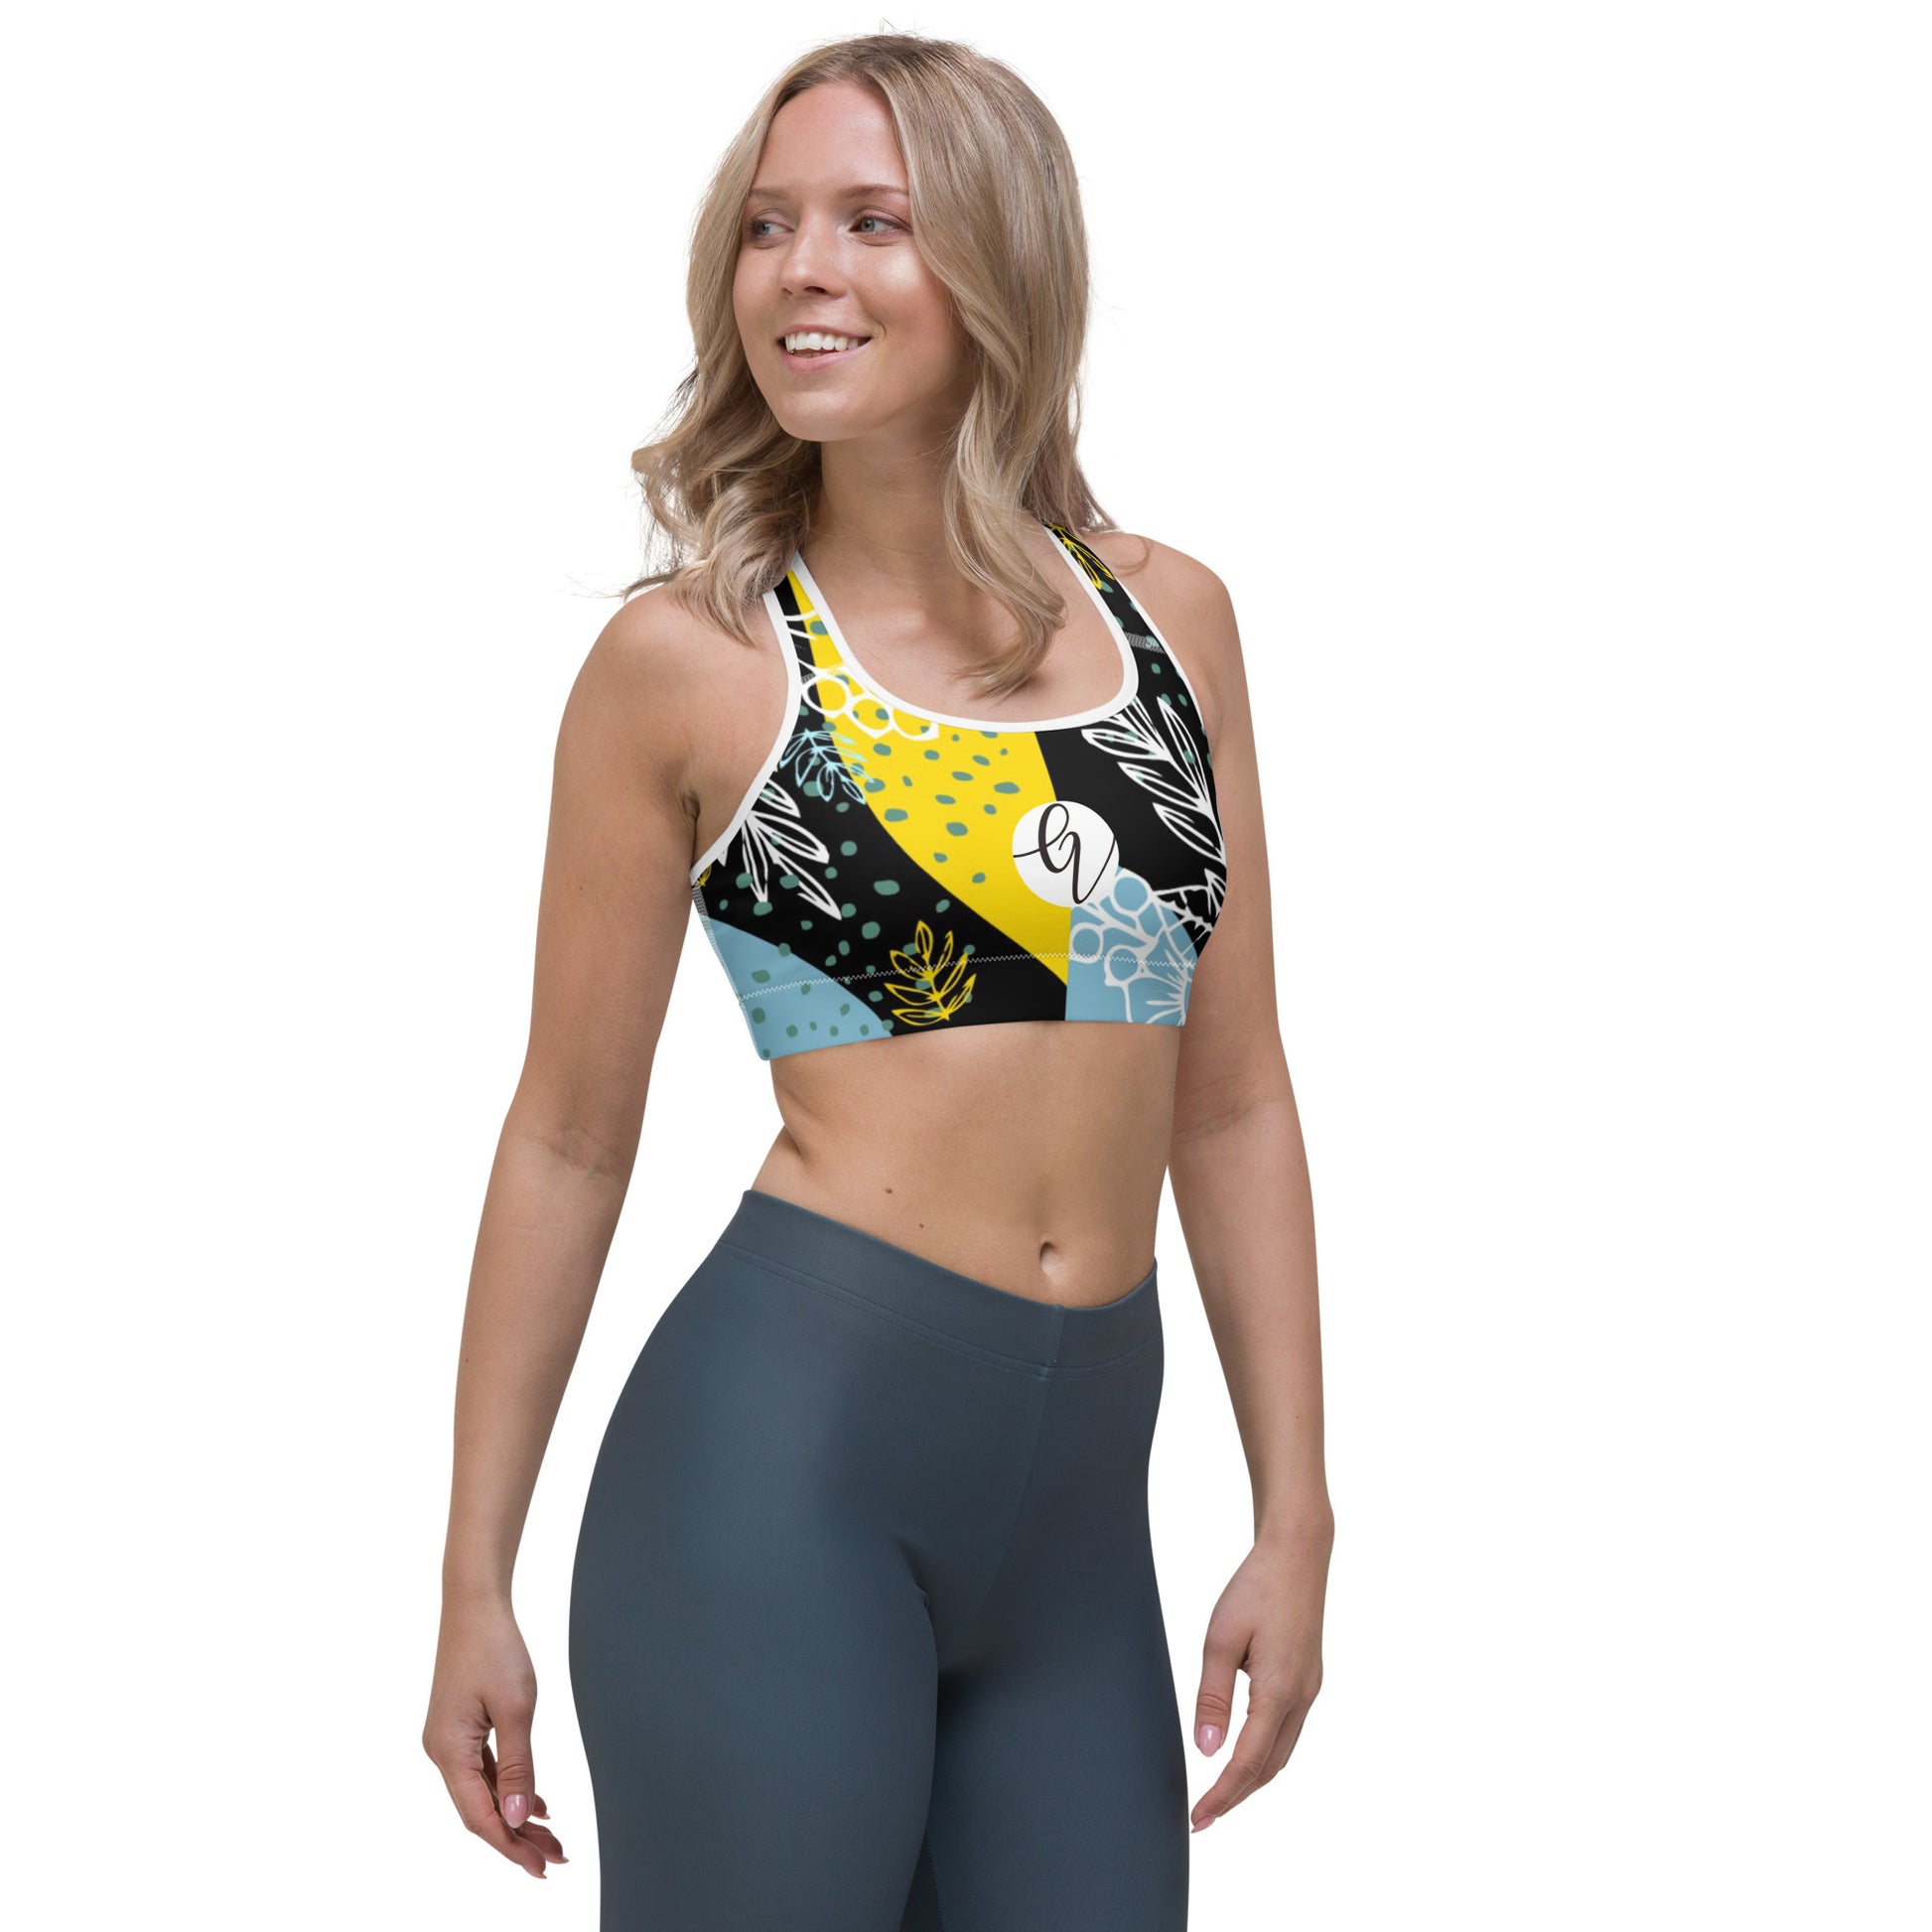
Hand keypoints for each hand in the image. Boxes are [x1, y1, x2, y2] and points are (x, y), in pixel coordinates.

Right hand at [422, 1602, 567, 1877]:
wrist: (474, 1604)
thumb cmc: (495, 1648)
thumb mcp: (515, 1709)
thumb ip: (517, 1765)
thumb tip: (516, 1818)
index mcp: (449, 1752)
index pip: (480, 1816)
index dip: (511, 1846)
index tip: (542, 1868)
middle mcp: (442, 1752)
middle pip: (480, 1809)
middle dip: (517, 1836)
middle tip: (557, 1857)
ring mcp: (448, 1740)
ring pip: (483, 1791)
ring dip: (514, 1814)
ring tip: (551, 1836)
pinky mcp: (459, 1728)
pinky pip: (482, 1770)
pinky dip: (507, 1787)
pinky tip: (533, 1800)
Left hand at [1189, 1515, 1332, 1831]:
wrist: (1297, 1554)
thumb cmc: (1255, 1589)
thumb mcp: (1220, 1639)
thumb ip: (1213, 1697)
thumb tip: (1207, 1751)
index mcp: (1278, 1692)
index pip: (1246, 1762)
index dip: (1221, 1795)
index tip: (1197, 1818)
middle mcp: (1302, 1698)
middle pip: (1268, 1767)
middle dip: (1236, 1796)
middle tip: (1203, 1816)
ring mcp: (1310, 1689)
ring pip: (1282, 1753)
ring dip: (1252, 1779)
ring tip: (1220, 1795)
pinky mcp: (1308, 1678)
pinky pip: (1288, 1731)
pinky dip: (1265, 1754)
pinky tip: (1245, 1753)